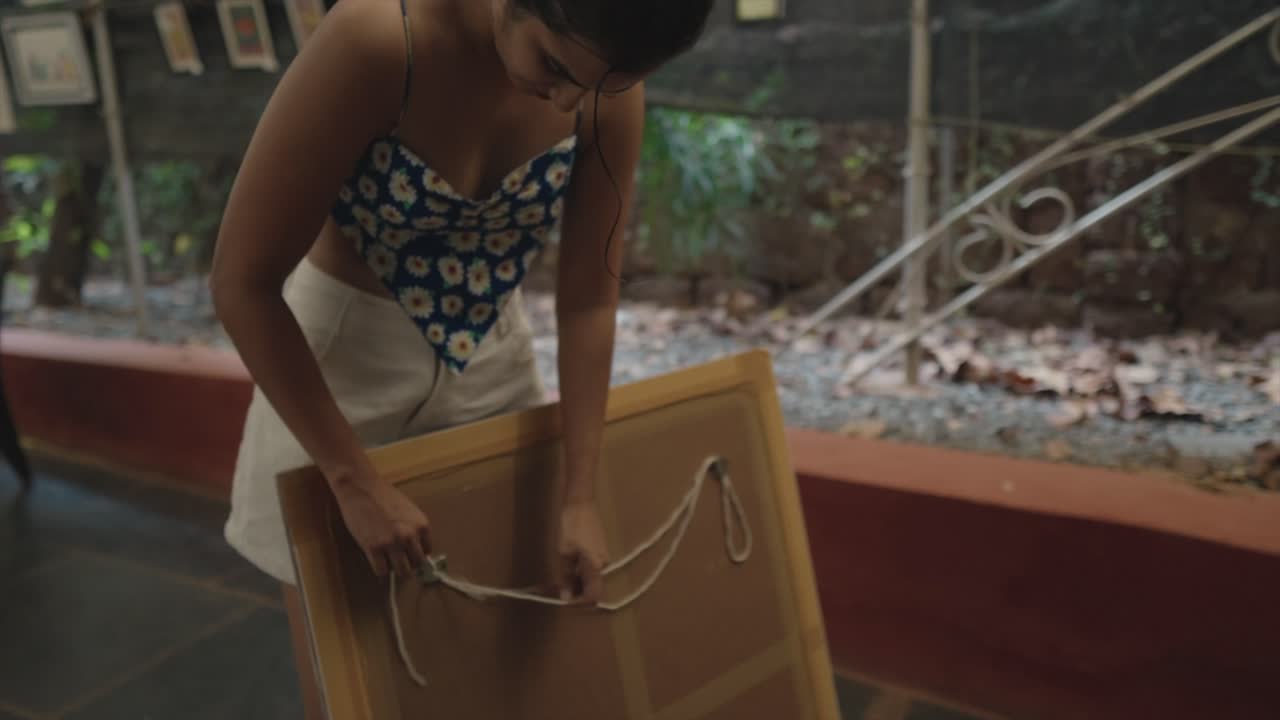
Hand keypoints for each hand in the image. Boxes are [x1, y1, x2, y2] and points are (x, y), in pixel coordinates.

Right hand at [328, 461, 431, 578]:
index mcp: (421, 525)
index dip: (418, 555)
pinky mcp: (374, 548)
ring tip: (389, 564)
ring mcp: (392, 544)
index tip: (411, 556)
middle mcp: (410, 536)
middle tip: (400, 562)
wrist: (361, 487)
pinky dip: (380, 571)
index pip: (428, 551)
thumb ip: (413, 528)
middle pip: (417, 565)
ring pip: (402, 572)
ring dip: (395, 570)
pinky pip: (381, 571)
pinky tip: (377, 564)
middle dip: (409, 564)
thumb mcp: (408, 510)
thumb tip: (415, 546)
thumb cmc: (383, 495)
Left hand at [557, 500, 609, 604]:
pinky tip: (567, 569)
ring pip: (590, 578)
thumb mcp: (564, 552)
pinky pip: (590, 568)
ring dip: (576, 582)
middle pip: (592, 588)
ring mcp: (602, 557)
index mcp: (596, 566)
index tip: (563, 599)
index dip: (578, 602)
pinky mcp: (598, 550)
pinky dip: (579, 572)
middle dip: (576, 592)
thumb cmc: (572, 526)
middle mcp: (603, 564)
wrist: (580, 502)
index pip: (593, 595)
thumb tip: (565, 596)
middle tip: (558, 590)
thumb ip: (565, 576)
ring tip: (560, 580)